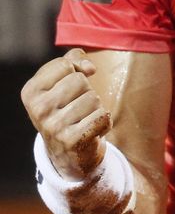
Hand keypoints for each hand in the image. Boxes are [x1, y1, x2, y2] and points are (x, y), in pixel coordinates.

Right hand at [21, 48, 110, 180]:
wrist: (69, 152)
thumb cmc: (68, 108)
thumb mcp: (62, 81)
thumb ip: (73, 60)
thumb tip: (89, 68)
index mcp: (31, 91)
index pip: (65, 64)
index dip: (75, 72)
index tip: (69, 89)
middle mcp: (38, 109)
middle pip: (80, 80)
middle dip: (86, 91)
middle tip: (76, 108)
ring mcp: (54, 127)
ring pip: (94, 98)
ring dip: (95, 108)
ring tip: (83, 120)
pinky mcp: (73, 140)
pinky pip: (103, 116)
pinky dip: (104, 122)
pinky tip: (91, 130)